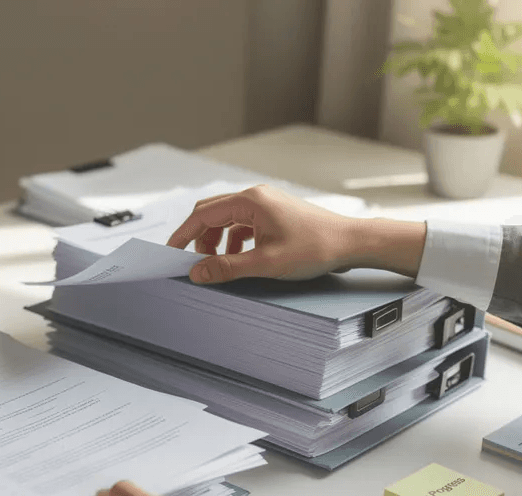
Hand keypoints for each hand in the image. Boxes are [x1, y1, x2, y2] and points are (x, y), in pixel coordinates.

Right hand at [167, 184, 426, 283]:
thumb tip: (197, 272)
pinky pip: (242, 224)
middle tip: (193, 263)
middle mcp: (255, 196)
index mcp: (250, 201)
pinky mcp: (273, 214)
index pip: (202, 215)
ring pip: (226, 220)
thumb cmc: (315, 248)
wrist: (351, 243)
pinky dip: (233, 241)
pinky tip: (239, 258)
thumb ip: (227, 267)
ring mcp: (265, 204)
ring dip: (216, 242)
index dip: (183, 235)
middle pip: (211, 213)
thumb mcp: (265, 263)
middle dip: (198, 239)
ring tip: (218, 265)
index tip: (170, 253)